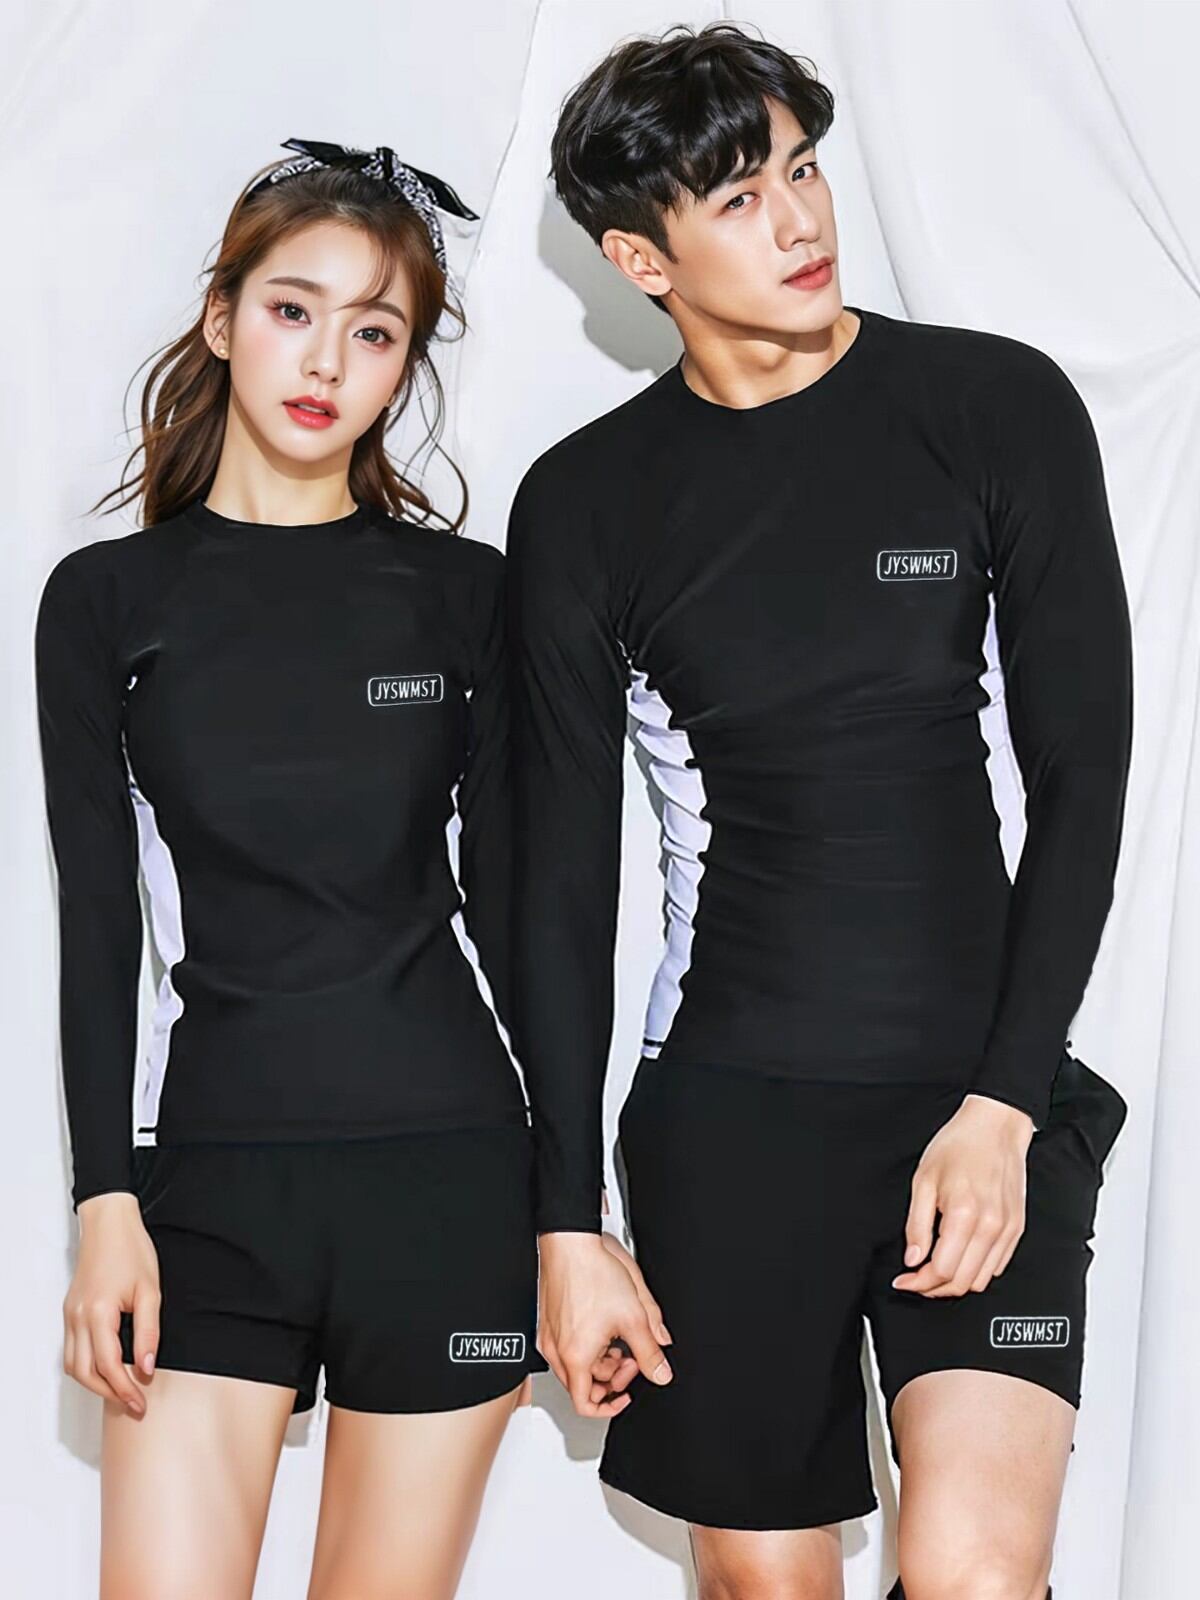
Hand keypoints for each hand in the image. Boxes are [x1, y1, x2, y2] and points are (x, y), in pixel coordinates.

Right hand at [65, 1193, 159, 1414]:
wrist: (109, 1224)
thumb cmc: (131, 1250)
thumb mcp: (150, 1291)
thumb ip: (149, 1332)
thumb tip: (146, 1367)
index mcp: (98, 1313)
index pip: (108, 1365)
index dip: (125, 1389)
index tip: (141, 1403)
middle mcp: (78, 1318)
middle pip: (85, 1373)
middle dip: (109, 1393)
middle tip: (133, 1404)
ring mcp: (70, 1315)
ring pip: (73, 1366)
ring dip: (95, 1383)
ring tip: (121, 1390)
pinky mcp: (69, 1312)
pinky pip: (71, 1350)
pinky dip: (86, 1367)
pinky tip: (106, 1368)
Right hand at [537, 1231, 672, 1417]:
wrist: (570, 1242)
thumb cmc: (593, 1272)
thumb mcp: (634, 1315)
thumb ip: (651, 1350)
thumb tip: (661, 1372)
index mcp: (576, 1356)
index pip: (585, 1405)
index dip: (609, 1408)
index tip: (626, 1393)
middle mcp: (557, 1350)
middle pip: (583, 1386)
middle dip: (612, 1377)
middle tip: (632, 1358)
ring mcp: (550, 1335)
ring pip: (576, 1366)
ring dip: (601, 1361)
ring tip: (622, 1338)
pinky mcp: (548, 1321)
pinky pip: (567, 1347)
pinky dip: (587, 1346)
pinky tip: (605, 1326)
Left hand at [891, 1093, 1034, 1297]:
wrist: (995, 1127)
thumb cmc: (959, 1145)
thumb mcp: (923, 1180)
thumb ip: (917, 1225)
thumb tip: (914, 1259)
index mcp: (964, 1214)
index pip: (942, 1269)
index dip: (919, 1282)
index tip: (904, 1280)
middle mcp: (990, 1226)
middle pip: (962, 1282)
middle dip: (934, 1288)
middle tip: (916, 1279)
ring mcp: (1007, 1229)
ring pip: (982, 1280)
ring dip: (956, 1283)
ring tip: (935, 1271)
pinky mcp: (1017, 1228)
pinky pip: (997, 1266)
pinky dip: (976, 1271)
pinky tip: (960, 1259)